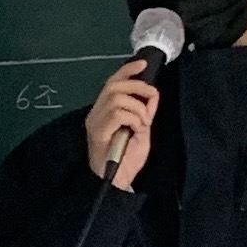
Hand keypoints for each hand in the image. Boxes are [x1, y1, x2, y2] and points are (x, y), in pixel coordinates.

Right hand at [83, 61, 159, 191]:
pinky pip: (118, 112)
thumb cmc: (127, 160)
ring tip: (143, 123)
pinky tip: (137, 129)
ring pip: (117, 97)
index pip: (112, 82)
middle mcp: (95, 113)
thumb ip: (144, 112)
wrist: (118, 182)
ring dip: (138, 107)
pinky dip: (133, 117)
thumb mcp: (141, 130)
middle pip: (114, 85)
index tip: (143, 64)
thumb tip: (152, 95)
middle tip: (151, 100)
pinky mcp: (97, 132)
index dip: (127, 70)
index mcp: (103, 111)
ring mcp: (95, 122)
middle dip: (138, 87)